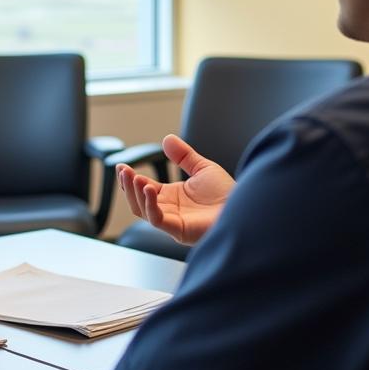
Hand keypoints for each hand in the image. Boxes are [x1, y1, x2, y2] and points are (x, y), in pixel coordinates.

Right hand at [118, 134, 234, 244]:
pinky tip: (148, 188)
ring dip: (134, 194)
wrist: (245, 206)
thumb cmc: (227, 194)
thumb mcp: (202, 168)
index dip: (131, 178)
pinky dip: (149, 205)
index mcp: (172, 198)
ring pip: (143, 211)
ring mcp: (173, 222)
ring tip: (133, 176)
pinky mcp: (180, 230)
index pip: (144, 189)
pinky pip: (157, 220)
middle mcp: (170, 211)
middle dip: (128, 186)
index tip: (122, 166)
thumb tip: (167, 139)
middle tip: (124, 171)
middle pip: (138, 201)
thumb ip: (183, 155)